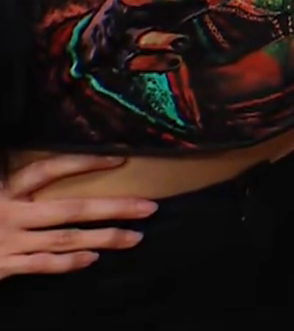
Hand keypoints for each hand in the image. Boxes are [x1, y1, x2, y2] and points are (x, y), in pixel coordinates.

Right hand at [0, 156, 154, 278]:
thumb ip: (21, 182)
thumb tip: (57, 167)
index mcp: (7, 189)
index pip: (49, 170)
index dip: (83, 162)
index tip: (119, 159)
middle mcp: (11, 213)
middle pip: (71, 209)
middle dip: (113, 208)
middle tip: (148, 207)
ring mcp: (8, 241)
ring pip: (64, 239)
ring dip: (102, 238)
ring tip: (134, 237)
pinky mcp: (3, 265)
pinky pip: (42, 264)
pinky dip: (68, 262)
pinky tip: (94, 257)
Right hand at [76, 0, 237, 74]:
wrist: (98, 44)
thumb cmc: (145, 12)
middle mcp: (128, 7)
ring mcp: (124, 34)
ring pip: (140, 36)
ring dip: (162, 39)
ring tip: (184, 41)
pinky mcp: (123, 58)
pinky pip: (137, 63)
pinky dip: (155, 63)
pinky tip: (175, 62)